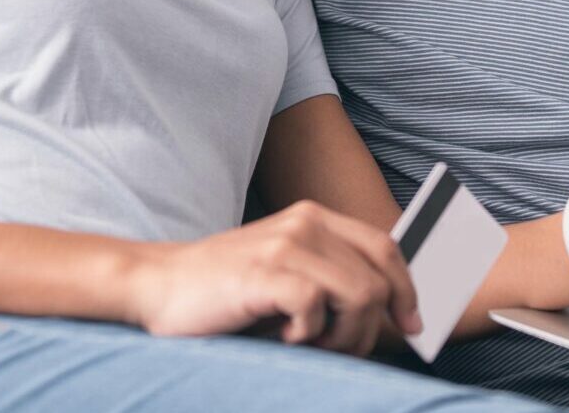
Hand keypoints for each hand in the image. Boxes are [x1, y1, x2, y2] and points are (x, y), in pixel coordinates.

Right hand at [124, 201, 420, 356]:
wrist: (158, 286)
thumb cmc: (225, 289)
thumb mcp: (285, 270)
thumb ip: (330, 276)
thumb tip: (389, 311)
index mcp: (314, 218)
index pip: (385, 248)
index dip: (406, 290)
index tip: (410, 325)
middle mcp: (306, 222)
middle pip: (379, 280)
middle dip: (369, 328)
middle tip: (338, 350)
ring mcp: (286, 244)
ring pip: (360, 296)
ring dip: (341, 337)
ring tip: (307, 345)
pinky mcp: (266, 271)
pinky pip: (318, 310)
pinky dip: (306, 336)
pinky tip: (280, 337)